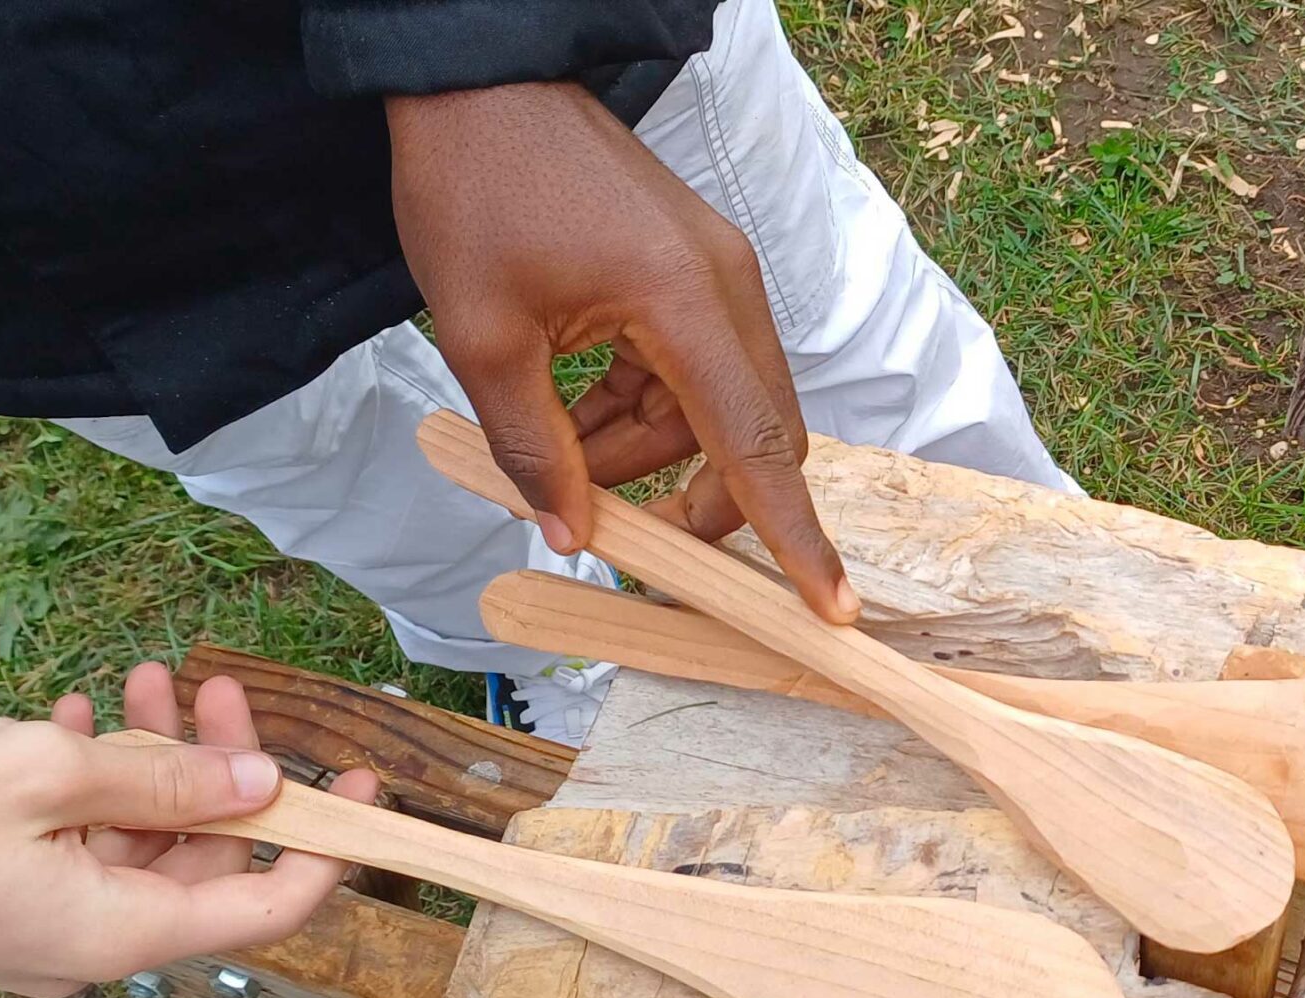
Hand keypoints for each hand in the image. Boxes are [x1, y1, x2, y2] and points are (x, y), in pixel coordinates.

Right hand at [0, 663, 375, 996]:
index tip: (362, 783)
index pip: (266, 909)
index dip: (328, 849)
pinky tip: (82, 719)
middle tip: (215, 688)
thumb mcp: (44, 774)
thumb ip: (164, 783)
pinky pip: (79, 845)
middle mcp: (93, 945)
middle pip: (202, 860)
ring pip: (138, 841)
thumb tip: (261, 790)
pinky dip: (94, 783)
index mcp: (120, 933)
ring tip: (148, 681)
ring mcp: (45, 928)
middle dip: (222, 771)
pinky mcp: (3, 900)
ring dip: (154, 764)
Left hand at [388, 81, 858, 622]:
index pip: (759, 446)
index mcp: (686, 302)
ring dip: (650, 453)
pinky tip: (572, 413)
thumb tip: (572, 533)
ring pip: (714, 407)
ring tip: (559, 455)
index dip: (795, 538)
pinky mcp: (693, 267)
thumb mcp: (481, 338)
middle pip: (754, 433)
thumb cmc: (474, 190)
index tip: (830, 608)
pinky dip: (642, 408)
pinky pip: (690, 368)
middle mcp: (726, 287)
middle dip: (696, 498)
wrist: (474, 83)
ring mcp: (716, 272)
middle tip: (623, 534)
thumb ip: (533, 448)